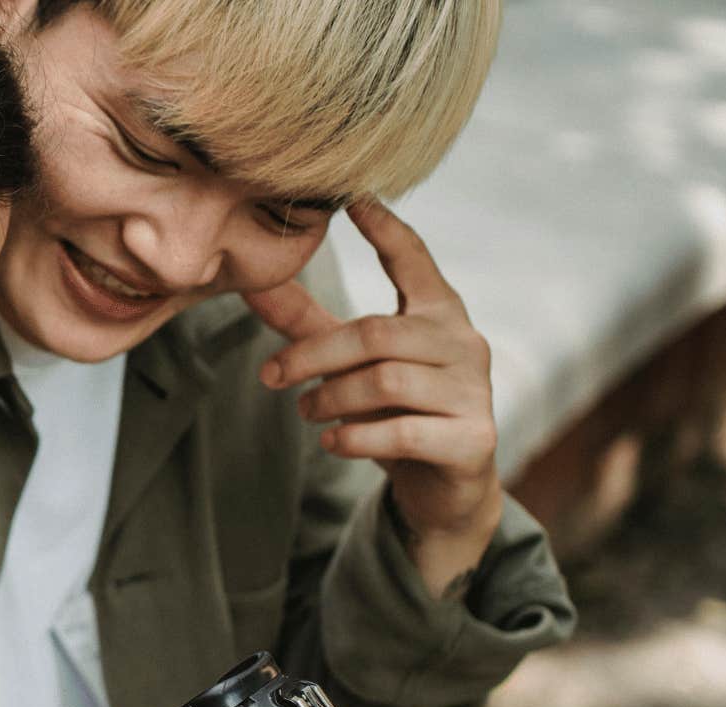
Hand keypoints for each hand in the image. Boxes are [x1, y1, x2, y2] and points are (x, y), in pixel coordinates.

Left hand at [244, 201, 503, 593]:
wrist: (444, 489)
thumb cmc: (396, 412)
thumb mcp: (349, 365)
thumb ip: (307, 324)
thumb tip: (252, 280)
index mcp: (439, 313)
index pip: (415, 259)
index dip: (386, 228)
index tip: (353, 197)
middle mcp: (463, 343)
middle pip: (375, 332)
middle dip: (311, 355)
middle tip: (272, 376)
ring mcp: (474, 391)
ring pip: (385, 380)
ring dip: (330, 397)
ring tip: (306, 411)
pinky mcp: (473, 439)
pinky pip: (403, 431)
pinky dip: (356, 437)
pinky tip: (332, 441)